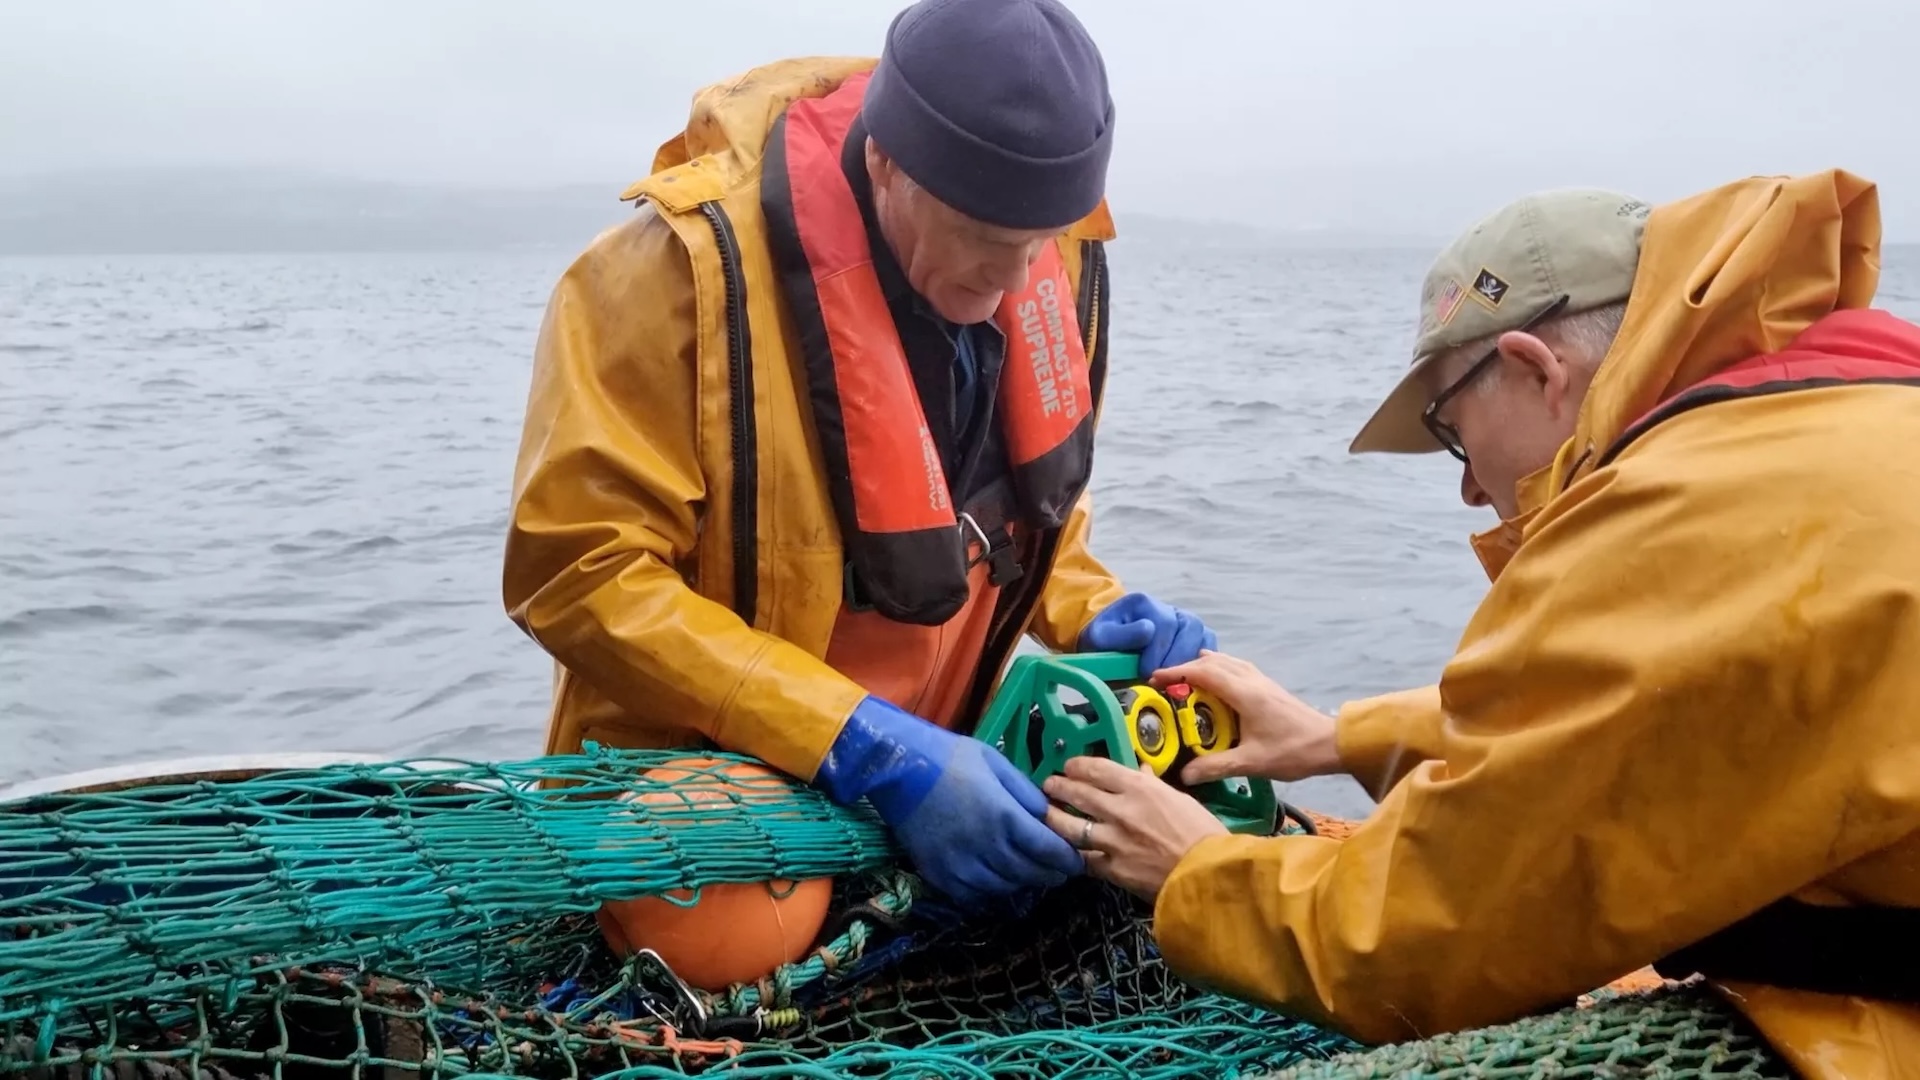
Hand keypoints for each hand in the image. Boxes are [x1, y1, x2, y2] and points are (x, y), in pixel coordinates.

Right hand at [814, 696, 1084, 907]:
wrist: (900, 768)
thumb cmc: (952, 758)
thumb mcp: (997, 764)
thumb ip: (1026, 793)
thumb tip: (1047, 816)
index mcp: (1004, 816)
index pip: (1047, 850)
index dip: (1067, 860)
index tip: (1077, 862)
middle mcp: (985, 847)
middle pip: (1028, 873)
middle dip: (1049, 875)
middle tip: (1060, 873)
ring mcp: (960, 864)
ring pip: (1003, 887)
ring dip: (1022, 883)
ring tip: (1030, 876)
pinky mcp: (938, 873)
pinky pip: (972, 894)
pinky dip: (990, 892)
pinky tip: (997, 882)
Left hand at [1041, 756, 1226, 900]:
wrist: (1208, 875)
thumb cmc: (1203, 833)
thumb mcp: (1180, 800)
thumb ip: (1154, 786)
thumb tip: (1140, 772)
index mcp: (1139, 788)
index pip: (1096, 769)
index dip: (1077, 766)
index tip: (1069, 766)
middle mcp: (1120, 810)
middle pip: (1077, 793)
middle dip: (1058, 787)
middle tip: (1048, 785)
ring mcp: (1112, 841)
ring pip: (1070, 826)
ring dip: (1054, 818)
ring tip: (1045, 813)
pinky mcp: (1111, 869)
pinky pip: (1084, 859)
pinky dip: (1074, 853)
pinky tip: (1065, 849)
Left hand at [1079, 592, 1216, 677]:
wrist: (1106, 644)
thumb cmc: (1104, 641)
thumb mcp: (1101, 636)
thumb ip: (1121, 633)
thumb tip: (1149, 631)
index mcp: (1146, 604)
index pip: (1164, 623)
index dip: (1158, 651)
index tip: (1146, 672)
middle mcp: (1170, 610)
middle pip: (1190, 627)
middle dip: (1177, 657)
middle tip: (1163, 680)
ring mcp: (1184, 623)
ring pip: (1204, 636)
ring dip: (1192, 662)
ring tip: (1175, 682)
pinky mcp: (1193, 639)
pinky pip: (1209, 647)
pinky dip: (1204, 663)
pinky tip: (1188, 680)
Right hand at [1150, 650, 1340, 783]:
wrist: (1331, 744)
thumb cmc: (1293, 751)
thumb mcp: (1252, 763)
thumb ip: (1216, 767)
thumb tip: (1184, 775)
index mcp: (1244, 693)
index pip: (1204, 673)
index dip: (1177, 672)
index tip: (1154, 679)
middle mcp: (1251, 680)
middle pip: (1213, 662)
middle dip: (1186, 668)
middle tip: (1165, 683)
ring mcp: (1262, 681)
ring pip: (1227, 662)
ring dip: (1204, 666)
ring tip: (1185, 679)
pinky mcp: (1269, 687)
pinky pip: (1237, 669)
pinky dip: (1220, 669)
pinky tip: (1216, 683)